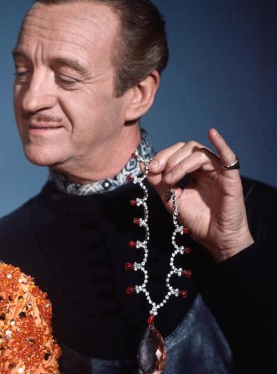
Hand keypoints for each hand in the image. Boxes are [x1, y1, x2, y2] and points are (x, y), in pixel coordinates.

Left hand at [146, 128, 253, 261]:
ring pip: (199, 153)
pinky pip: (229, 156)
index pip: (177, 152)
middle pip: (187, 148)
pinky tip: (212, 133)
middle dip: (169, 158)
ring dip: (180, 163)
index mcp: (193, 171)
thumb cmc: (196, 220)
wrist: (215, 239)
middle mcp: (206, 168)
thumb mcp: (171, 199)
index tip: (150, 169)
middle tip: (159, 172)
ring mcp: (219, 171)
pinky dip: (221, 143)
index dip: (162, 156)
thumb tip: (143, 165)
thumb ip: (158, 182)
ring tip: (171, 179)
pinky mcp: (231, 178)